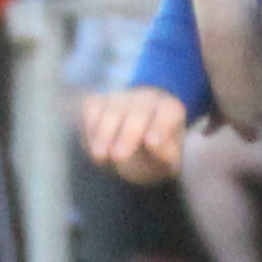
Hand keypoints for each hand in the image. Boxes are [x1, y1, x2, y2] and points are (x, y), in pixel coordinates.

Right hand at [79, 82, 194, 181]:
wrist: (135, 149)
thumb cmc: (155, 158)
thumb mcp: (167, 164)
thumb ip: (165, 155)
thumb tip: (153, 142)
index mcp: (171, 110)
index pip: (169, 112)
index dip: (161, 125)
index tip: (152, 142)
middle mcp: (148, 99)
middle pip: (139, 112)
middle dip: (128, 134)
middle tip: (119, 156)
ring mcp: (122, 97)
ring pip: (112, 109)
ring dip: (104, 133)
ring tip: (100, 157)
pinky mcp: (100, 101)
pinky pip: (93, 108)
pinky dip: (90, 127)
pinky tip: (94, 147)